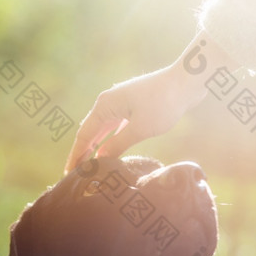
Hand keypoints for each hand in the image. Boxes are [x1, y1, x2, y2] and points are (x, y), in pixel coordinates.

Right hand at [64, 31, 236, 173]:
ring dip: (95, 146)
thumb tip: (100, 159)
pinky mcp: (133, 105)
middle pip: (90, 132)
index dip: (76, 156)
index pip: (84, 135)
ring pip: (103, 129)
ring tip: (89, 165)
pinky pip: (115, 126)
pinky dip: (109, 139)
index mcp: (105, 106)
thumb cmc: (163, 104)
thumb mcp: (139, 129)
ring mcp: (121, 103)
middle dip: (83, 153)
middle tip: (76, 174)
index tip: (69, 173)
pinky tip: (108, 151)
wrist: (186, 81)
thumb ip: (117, 145)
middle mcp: (108, 102)